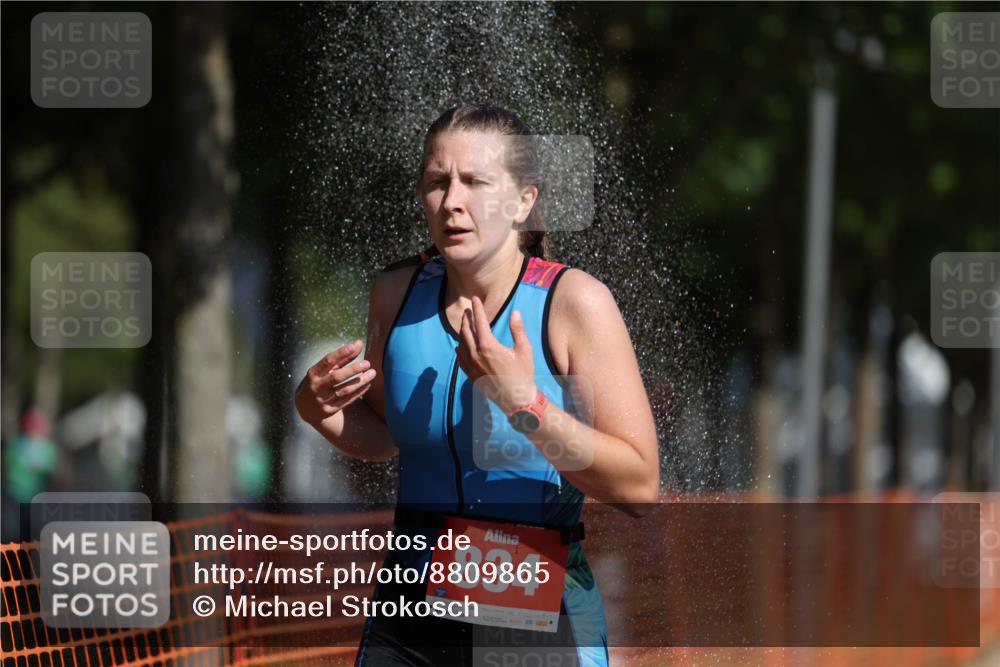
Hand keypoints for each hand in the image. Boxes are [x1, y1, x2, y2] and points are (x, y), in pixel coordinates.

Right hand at [294, 340, 375, 425]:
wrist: (306, 408)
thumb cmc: (319, 381)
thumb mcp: (326, 370)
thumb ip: (342, 357)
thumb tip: (359, 343)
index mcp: (313, 373)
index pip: (328, 361)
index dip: (341, 353)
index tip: (354, 346)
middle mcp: (317, 386)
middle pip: (336, 377)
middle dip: (352, 370)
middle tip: (367, 363)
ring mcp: (323, 400)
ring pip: (344, 390)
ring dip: (360, 381)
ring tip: (372, 372)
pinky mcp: (330, 410)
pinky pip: (347, 400)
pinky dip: (359, 391)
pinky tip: (368, 384)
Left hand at [456, 296, 536, 413]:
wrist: (517, 400)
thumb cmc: (523, 374)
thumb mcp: (524, 350)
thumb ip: (518, 330)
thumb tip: (515, 312)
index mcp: (489, 346)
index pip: (480, 322)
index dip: (477, 309)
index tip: (475, 299)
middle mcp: (476, 355)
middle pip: (467, 331)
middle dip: (467, 318)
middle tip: (468, 309)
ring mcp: (472, 366)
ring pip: (462, 344)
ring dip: (463, 332)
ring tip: (465, 324)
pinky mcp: (471, 376)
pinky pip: (461, 359)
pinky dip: (460, 349)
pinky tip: (461, 346)